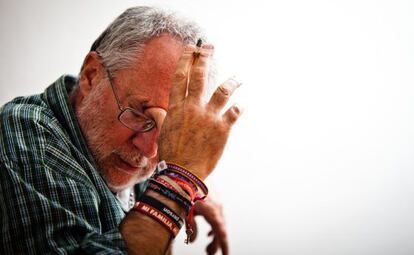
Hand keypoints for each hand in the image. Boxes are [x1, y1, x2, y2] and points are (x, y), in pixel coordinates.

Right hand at [158, 44, 241, 179]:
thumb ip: (160, 117)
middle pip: (200, 77)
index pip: (181, 77)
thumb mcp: (162, 132)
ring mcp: (209, 117)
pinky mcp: (223, 128)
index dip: (186, 60)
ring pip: (223, 91)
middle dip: (204, 58)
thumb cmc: (170, 153)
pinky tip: (241, 107)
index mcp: (177, 107)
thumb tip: (152, 109)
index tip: (191, 48)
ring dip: (231, 82)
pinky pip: (234, 113)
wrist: (183, 172)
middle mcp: (193, 108)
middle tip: (209, 47)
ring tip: (238, 78)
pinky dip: (238, 109)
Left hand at [188, 195, 228, 254]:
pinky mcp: (215, 200)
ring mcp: (218, 204)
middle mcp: (218, 208)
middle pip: (220, 231)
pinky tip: (209, 235)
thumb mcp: (187, 209)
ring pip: (220, 225)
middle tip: (208, 253)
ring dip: (214, 238)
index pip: (221, 233)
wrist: (193, 170)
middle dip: (216, 245)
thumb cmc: (189, 189)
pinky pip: (218, 218)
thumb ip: (191, 226)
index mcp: (212, 212)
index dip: (224, 245)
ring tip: (207, 248)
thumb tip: (192, 241)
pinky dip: (214, 228)